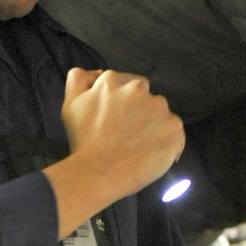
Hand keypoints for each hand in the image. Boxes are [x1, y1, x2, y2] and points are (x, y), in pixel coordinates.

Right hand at [43, 66, 184, 236]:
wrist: (99, 173)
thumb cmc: (83, 142)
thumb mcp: (70, 104)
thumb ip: (79, 80)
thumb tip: (97, 73)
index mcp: (114, 81)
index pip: (125, 85)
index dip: (121, 104)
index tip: (115, 121)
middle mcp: (139, 88)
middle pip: (144, 97)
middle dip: (138, 112)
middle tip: (126, 135)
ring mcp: (160, 108)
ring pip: (160, 114)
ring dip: (153, 126)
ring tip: (138, 147)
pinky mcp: (174, 128)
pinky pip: (175, 133)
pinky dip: (166, 143)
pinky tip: (151, 155)